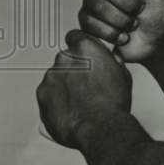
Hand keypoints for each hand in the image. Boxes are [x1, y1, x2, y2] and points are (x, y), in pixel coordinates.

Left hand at [37, 31, 131, 148]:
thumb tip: (108, 59)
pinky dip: (55, 100)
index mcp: (85, 48)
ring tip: (79, 101)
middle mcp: (64, 58)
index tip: (84, 56)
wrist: (100, 128)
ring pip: (55, 77)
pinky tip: (70, 109)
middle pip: (65, 59)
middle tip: (86, 85)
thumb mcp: (122, 73)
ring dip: (64, 85)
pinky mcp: (41, 95)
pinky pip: (47, 94)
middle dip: (73, 69)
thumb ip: (110, 61)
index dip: (80, 47)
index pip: (75, 36)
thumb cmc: (113, 103)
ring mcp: (51, 77)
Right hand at [77, 0, 163, 62]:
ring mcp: (94, 4)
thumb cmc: (160, 13)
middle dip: (128, 3)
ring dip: (122, 20)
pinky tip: (123, 35)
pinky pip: (90, 24)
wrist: (158, 42)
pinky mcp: (88, 23)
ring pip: (97, 6)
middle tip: (140, 9)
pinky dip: (112, 33)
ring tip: (133, 24)